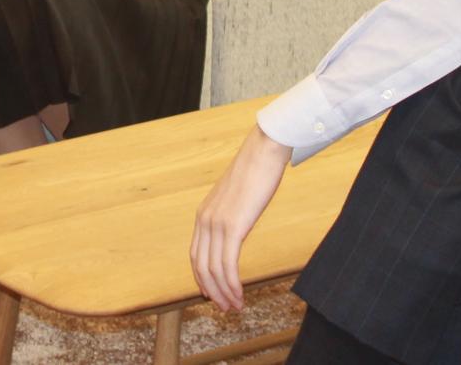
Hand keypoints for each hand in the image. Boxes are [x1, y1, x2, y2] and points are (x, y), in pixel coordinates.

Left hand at [190, 125, 292, 312]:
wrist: (263, 151)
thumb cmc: (255, 173)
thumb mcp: (237, 199)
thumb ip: (232, 215)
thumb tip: (237, 230)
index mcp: (204, 214)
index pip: (196, 255)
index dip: (203, 278)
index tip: (213, 294)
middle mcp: (205, 220)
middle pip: (201, 266)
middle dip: (212, 291)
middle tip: (225, 309)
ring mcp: (217, 223)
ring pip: (213, 270)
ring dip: (223, 293)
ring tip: (234, 307)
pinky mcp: (233, 226)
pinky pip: (227, 264)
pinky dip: (231, 284)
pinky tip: (239, 295)